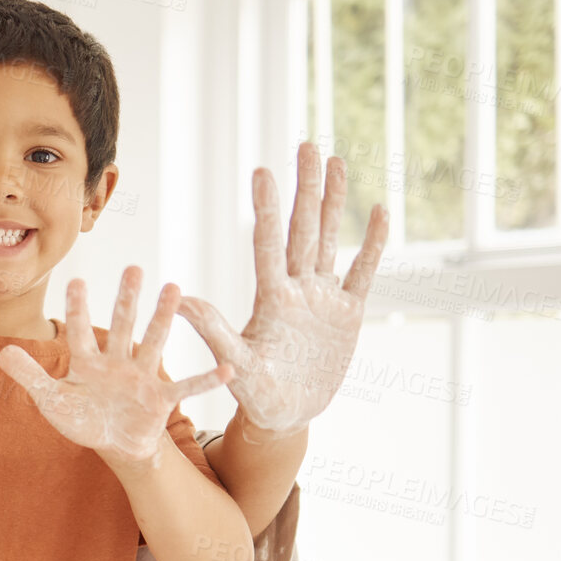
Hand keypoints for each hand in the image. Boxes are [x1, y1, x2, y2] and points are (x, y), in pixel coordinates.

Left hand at [0, 271, 231, 471]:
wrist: (115, 446)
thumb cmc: (83, 420)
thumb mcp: (51, 401)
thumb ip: (29, 376)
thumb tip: (1, 351)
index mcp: (88, 362)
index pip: (79, 331)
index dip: (78, 308)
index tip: (77, 280)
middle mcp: (117, 362)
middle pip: (122, 326)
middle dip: (127, 298)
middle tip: (134, 267)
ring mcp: (141, 378)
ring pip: (153, 342)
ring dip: (163, 318)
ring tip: (174, 288)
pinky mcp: (161, 400)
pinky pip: (186, 388)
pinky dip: (206, 380)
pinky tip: (228, 368)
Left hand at [178, 141, 388, 437]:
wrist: (287, 415)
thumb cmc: (256, 395)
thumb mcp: (237, 365)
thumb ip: (215, 332)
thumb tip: (181, 301)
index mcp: (271, 299)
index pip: (268, 244)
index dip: (267, 210)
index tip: (263, 172)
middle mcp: (297, 289)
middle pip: (302, 229)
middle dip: (306, 189)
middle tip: (306, 145)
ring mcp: (323, 298)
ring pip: (330, 239)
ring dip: (333, 202)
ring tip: (335, 161)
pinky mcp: (348, 313)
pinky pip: (362, 271)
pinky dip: (372, 244)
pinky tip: (379, 211)